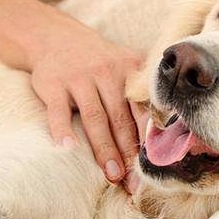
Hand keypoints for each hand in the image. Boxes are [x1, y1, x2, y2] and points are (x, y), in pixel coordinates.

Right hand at [28, 23, 144, 186]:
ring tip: (112, 175)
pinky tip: (68, 150)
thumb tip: (165, 131)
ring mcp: (79, 78)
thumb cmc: (99, 61)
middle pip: (120, 119)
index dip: (147, 140)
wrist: (57, 37)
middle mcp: (107, 72)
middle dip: (128, 152)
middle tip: (133, 181)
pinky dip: (62, 131)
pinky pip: (59, 111)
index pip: (142, 109)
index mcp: (129, 70)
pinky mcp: (54, 84)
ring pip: (95, 118)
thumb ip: (141, 92)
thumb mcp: (125, 65)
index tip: (153, 165)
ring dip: (104, 149)